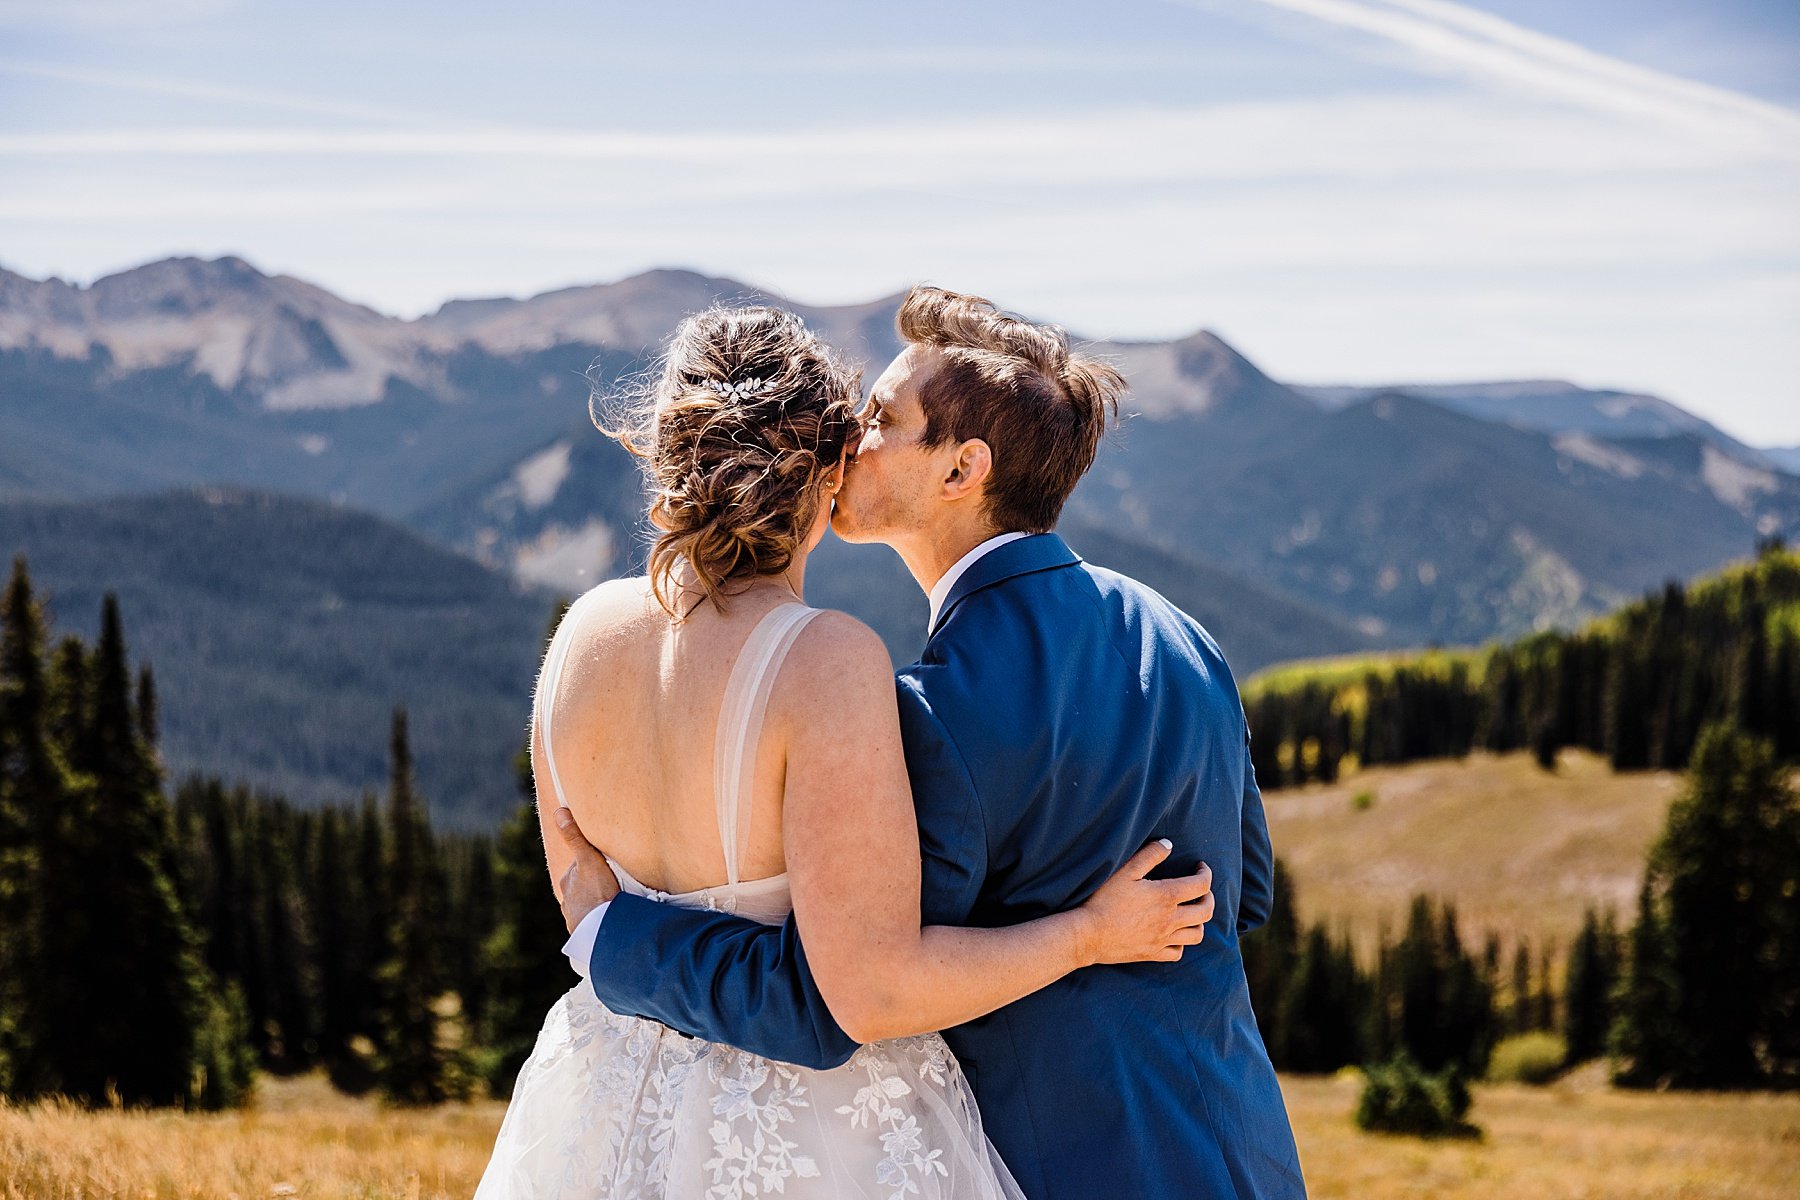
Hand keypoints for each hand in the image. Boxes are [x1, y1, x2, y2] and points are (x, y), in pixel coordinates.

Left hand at [552, 806, 619, 932]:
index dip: (593, 864)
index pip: (580, 868)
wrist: (602, 930)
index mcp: (567, 882)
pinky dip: (600, 919)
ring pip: (587, 905)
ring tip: (613, 903)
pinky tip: (610, 919)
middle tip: (613, 884)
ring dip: (597, 903)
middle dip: (594, 885)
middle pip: (582, 887)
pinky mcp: (586, 933)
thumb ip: (574, 837)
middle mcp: (568, 900)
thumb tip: (558, 811)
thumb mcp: (588, 859)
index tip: (606, 866)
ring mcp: (575, 918)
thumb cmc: (596, 893)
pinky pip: (593, 922)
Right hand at [1076, 840, 1213, 965]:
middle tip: (1202, 890)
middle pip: (1206, 911)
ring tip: (1191, 913)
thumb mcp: (1125, 871)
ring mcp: (1162, 939)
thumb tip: (1168, 844)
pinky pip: (1178, 952)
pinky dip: (1181, 943)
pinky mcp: (1152, 954)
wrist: (1087, 935)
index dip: (1205, 873)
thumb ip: (1149, 855)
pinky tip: (1173, 935)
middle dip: (1209, 897)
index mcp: (1166, 896)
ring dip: (1199, 921)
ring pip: (1197, 934)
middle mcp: (1170, 919)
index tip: (1200, 867)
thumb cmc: (1104, 900)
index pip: (1201, 885)